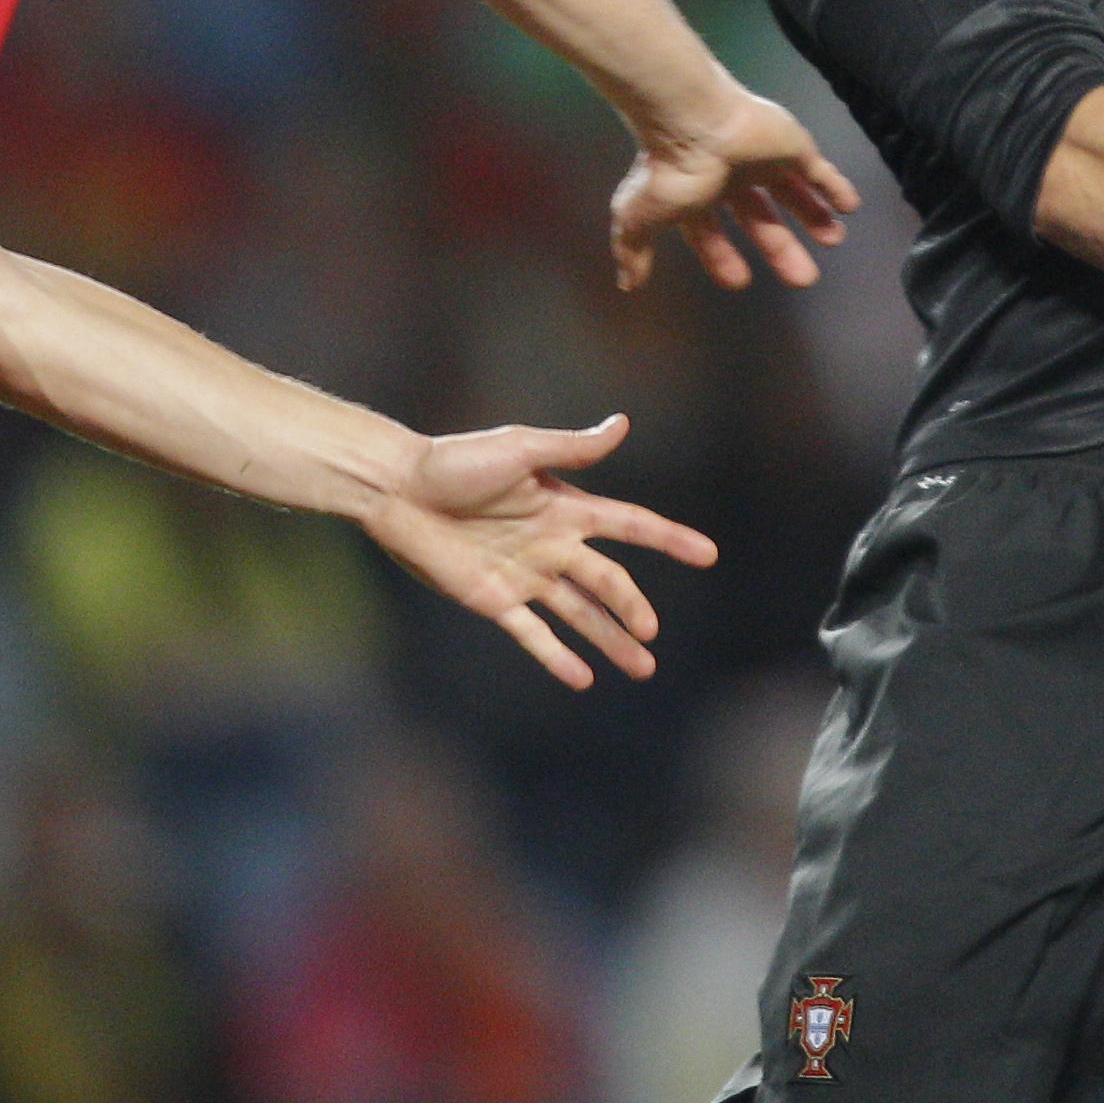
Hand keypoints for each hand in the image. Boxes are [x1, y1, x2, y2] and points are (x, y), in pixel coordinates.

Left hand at [362, 414, 709, 689]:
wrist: (396, 489)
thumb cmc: (454, 460)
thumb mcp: (518, 448)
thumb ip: (571, 448)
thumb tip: (622, 424)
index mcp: (565, 506)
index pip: (629, 526)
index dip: (669, 539)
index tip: (707, 554)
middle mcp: (551, 544)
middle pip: (607, 580)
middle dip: (632, 609)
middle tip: (653, 635)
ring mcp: (524, 575)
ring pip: (578, 614)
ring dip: (608, 640)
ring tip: (641, 668)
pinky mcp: (493, 599)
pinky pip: (532, 633)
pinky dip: (557, 657)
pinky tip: (583, 678)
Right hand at [612, 90, 859, 290]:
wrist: (695, 122)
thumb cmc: (670, 172)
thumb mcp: (640, 218)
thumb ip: (634, 251)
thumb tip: (627, 285)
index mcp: (697, 193)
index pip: (711, 232)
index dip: (723, 256)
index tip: (740, 281)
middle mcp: (731, 176)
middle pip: (762, 218)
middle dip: (782, 248)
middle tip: (804, 278)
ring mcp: (763, 159)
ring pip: (792, 193)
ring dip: (812, 216)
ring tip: (834, 240)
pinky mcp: (792, 147)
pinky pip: (819, 170)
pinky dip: (835, 187)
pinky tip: (850, 206)